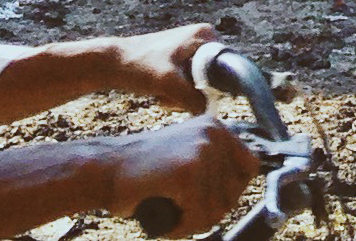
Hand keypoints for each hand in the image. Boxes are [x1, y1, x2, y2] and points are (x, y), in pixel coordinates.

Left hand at [109, 24, 222, 110]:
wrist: (112, 64)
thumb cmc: (139, 67)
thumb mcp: (168, 82)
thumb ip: (193, 98)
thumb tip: (211, 113)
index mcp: (206, 34)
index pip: (225, 69)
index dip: (211, 88)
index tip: (189, 94)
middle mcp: (202, 38)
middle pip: (212, 79)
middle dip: (193, 94)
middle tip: (171, 95)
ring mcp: (191, 50)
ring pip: (199, 87)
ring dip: (182, 97)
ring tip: (163, 95)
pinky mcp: (181, 62)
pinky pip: (188, 87)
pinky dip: (175, 95)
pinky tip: (159, 94)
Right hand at [109, 113, 261, 231]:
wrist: (105, 169)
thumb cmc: (144, 174)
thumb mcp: (187, 157)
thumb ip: (215, 167)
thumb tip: (239, 190)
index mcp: (216, 127)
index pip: (249, 167)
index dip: (229, 191)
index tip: (205, 200)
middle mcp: (214, 133)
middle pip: (233, 195)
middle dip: (206, 211)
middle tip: (179, 207)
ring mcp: (203, 151)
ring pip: (216, 211)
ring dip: (190, 221)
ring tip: (168, 207)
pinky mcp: (188, 172)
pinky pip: (198, 218)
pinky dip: (179, 227)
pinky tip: (161, 212)